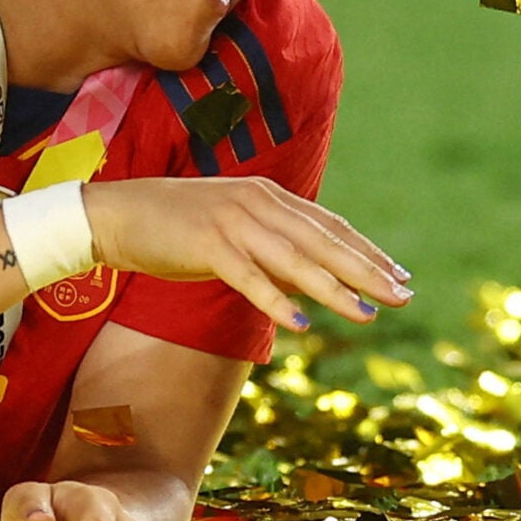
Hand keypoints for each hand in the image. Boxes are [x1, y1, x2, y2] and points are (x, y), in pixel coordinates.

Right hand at [81, 178, 407, 331]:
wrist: (117, 214)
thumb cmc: (177, 228)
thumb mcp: (235, 233)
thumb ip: (273, 249)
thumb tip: (311, 279)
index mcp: (269, 197)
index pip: (331, 227)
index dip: (367, 252)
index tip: (400, 275)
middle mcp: (259, 203)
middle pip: (324, 241)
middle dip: (367, 271)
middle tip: (403, 295)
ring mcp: (234, 222)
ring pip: (295, 260)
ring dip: (334, 289)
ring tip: (367, 314)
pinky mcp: (207, 244)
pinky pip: (248, 277)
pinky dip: (276, 300)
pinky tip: (300, 323)